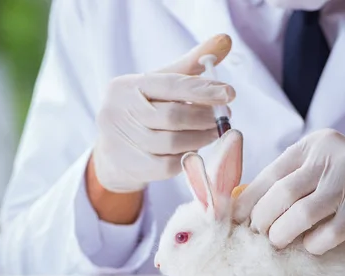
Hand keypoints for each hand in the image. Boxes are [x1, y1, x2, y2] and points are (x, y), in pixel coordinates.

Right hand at [91, 34, 234, 193]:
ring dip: (200, 139)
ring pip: (172, 143)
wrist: (115, 150)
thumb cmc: (144, 110)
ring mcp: (119, 141)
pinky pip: (167, 165)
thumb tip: (225, 41)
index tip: (229, 93)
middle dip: (204, 117)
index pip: (169, 85)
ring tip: (214, 132)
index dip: (202, 90)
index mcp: (126, 86)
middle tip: (223, 118)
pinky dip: (185, 157)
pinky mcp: (129, 165)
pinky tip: (194, 149)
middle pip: (172, 116)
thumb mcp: (160, 85)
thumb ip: (191, 65)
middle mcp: (117, 111)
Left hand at [234, 129, 344, 254]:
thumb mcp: (321, 165)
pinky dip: (313, 244)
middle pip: (283, 193)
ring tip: (276, 241)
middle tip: (257, 233)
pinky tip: (310, 246)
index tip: (236, 218)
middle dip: (263, 218)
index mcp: (314, 145)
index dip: (249, 199)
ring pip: (302, 214)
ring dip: (282, 234)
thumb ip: (289, 178)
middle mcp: (332, 158)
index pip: (271, 173)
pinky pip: (328, 234)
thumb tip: (243, 203)